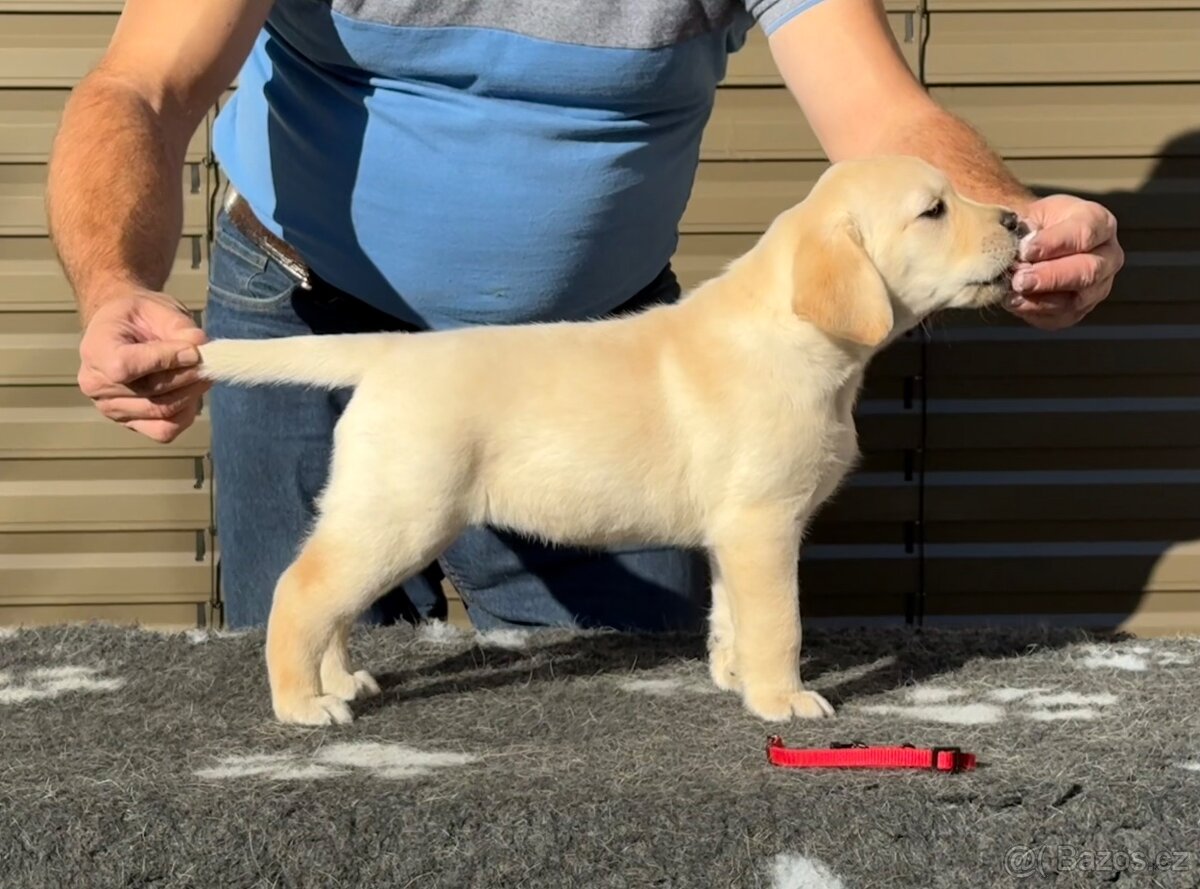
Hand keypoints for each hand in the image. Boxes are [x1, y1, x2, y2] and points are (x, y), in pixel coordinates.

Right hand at [77, 290, 209, 441]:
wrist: (123, 330)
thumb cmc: (138, 317)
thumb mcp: (156, 308)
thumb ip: (178, 326)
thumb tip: (199, 345)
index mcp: (95, 351)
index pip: (125, 366)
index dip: (164, 360)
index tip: (192, 350)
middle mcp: (96, 385)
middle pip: (150, 392)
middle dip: (188, 376)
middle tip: (209, 362)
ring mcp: (111, 408)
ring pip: (161, 412)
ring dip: (191, 394)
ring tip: (202, 374)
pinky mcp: (130, 423)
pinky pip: (164, 430)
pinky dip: (184, 413)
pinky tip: (190, 392)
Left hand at [1006, 194, 1123, 330]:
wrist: (1029, 243)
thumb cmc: (1033, 223)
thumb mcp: (1028, 213)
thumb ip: (1023, 227)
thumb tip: (1014, 247)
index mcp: (1099, 223)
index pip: (1084, 233)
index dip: (1053, 243)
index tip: (1025, 250)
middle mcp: (1107, 256)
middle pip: (1087, 271)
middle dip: (1050, 277)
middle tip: (1020, 279)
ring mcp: (1098, 286)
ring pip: (1076, 300)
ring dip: (1040, 300)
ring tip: (1012, 294)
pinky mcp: (1080, 310)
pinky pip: (1060, 317)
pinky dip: (1035, 313)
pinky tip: (1015, 303)